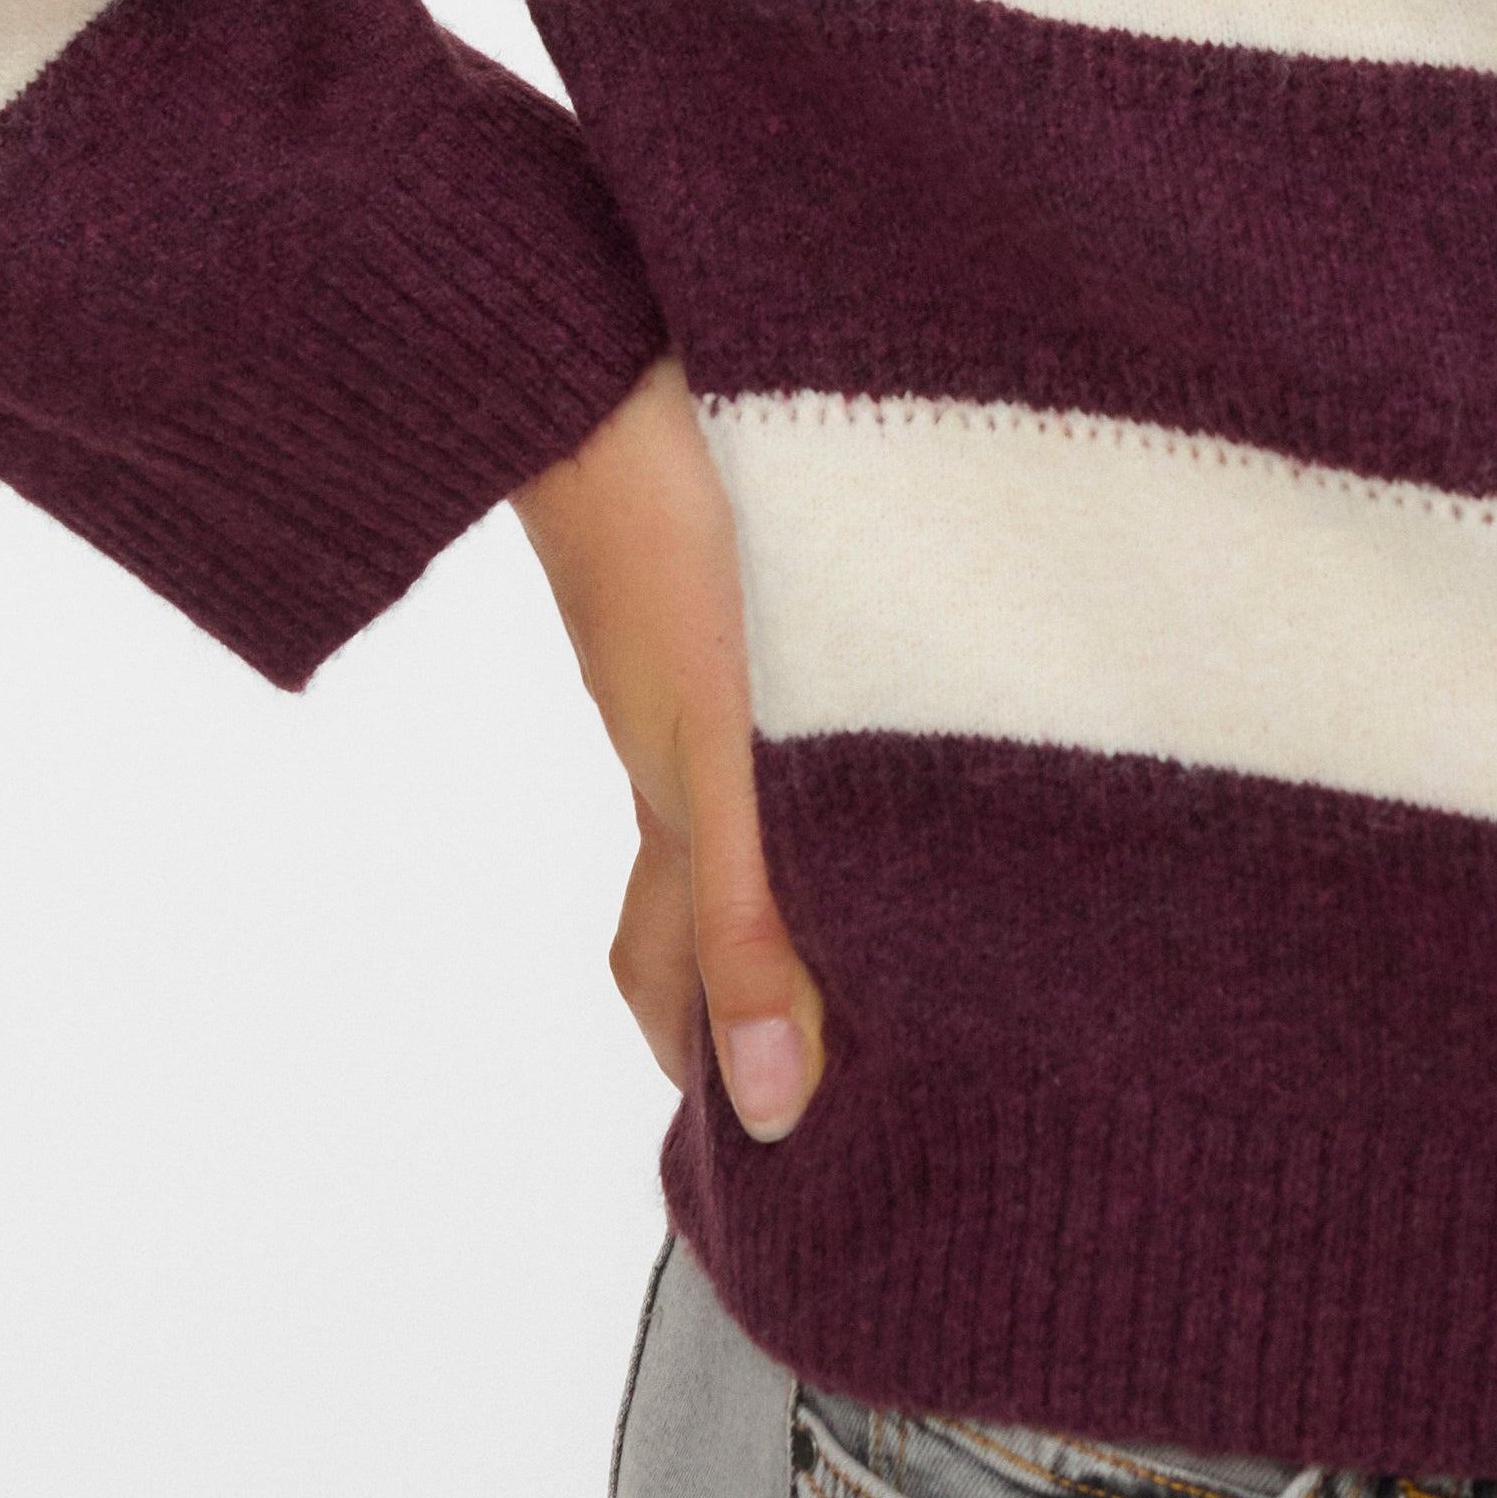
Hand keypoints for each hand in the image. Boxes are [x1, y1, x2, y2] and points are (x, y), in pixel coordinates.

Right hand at [506, 364, 825, 1136]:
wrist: (611, 357)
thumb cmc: (675, 551)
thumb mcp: (735, 760)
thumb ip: (758, 920)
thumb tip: (776, 1102)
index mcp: (679, 804)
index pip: (673, 973)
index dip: (705, 1058)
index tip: (761, 1140)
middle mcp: (682, 738)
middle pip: (703, 888)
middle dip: (751, 971)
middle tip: (834, 1035)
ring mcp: (697, 653)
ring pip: (741, 785)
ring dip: (794, 852)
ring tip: (885, 892)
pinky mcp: (732, 571)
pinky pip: (768, 689)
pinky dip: (813, 739)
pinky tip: (878, 706)